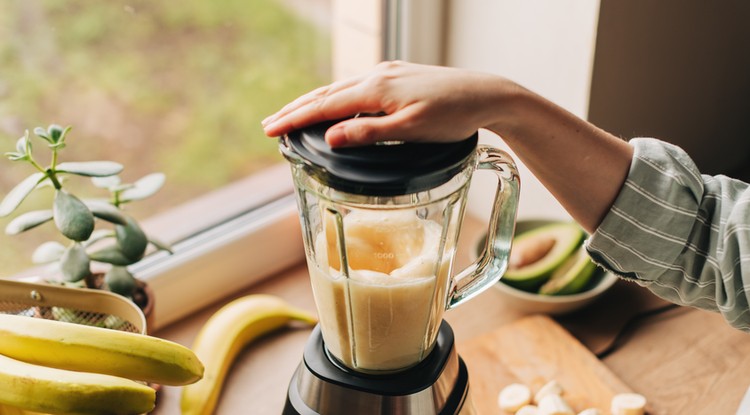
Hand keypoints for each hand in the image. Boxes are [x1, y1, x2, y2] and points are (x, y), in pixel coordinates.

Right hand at [262, 61, 523, 146]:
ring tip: (291, 115)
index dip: (295, 119)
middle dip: (295, 109)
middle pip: (326, 93)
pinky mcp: (397, 77)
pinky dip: (335, 98)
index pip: (325, 105)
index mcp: (376, 90)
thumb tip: (330, 136)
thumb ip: (370, 133)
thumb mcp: (412, 130)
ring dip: (313, 103)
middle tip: (268, 124)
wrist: (486, 94)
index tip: (270, 130)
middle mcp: (377, 77)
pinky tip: (334, 106)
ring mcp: (387, 74)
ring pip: (340, 89)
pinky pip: (356, 87)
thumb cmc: (454, 115)